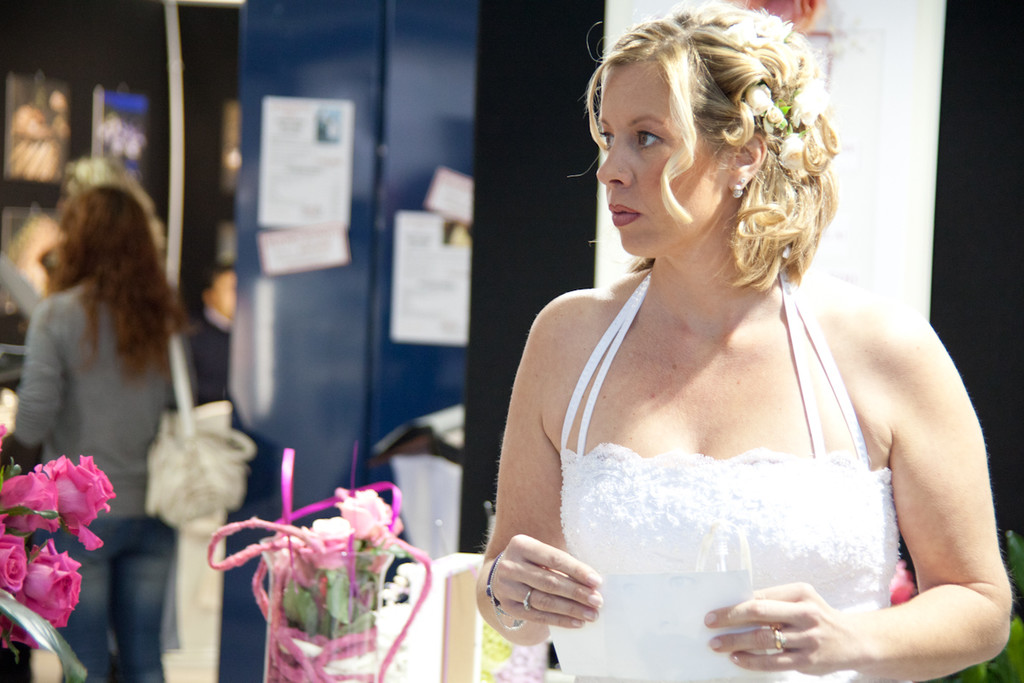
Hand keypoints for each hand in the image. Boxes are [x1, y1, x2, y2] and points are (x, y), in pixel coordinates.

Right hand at [490, 534, 603, 628]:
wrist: (502, 575)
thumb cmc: (534, 562)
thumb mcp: (542, 554)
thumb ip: (564, 564)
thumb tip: (593, 583)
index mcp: (521, 545)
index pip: (554, 559)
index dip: (577, 570)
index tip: (597, 582)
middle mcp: (510, 566)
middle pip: (549, 582)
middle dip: (577, 593)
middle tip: (597, 601)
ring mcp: (506, 587)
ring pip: (544, 601)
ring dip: (571, 609)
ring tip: (591, 614)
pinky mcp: (508, 606)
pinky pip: (537, 616)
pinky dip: (559, 620)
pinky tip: (577, 622)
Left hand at [704, 582, 860, 674]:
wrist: (855, 640)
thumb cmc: (817, 617)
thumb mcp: (801, 601)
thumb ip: (774, 602)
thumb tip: (735, 608)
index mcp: (800, 592)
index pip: (759, 596)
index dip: (733, 604)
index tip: (713, 611)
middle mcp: (805, 613)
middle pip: (759, 612)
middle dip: (730, 618)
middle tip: (709, 623)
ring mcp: (808, 638)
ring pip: (763, 639)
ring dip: (735, 642)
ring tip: (717, 644)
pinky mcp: (808, 660)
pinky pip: (773, 662)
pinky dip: (752, 661)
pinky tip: (737, 659)